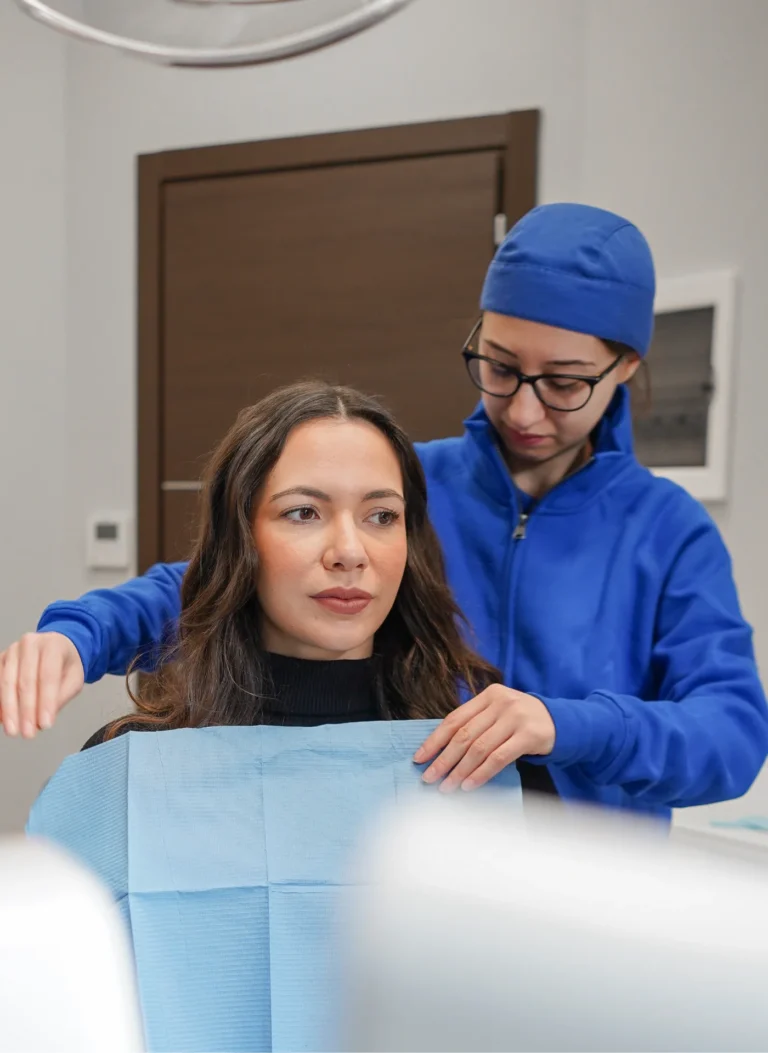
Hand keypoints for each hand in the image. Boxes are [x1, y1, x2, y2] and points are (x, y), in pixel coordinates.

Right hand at [0, 632, 84, 737]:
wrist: (55, 646)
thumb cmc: (65, 664)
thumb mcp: (74, 679)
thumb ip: (61, 697)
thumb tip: (42, 721)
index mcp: (53, 645)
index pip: (48, 675)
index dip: (46, 701)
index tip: (45, 724)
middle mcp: (30, 644)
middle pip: (26, 680)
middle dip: (26, 710)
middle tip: (27, 733)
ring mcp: (12, 650)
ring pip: (7, 682)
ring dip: (8, 709)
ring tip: (13, 730)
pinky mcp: (0, 658)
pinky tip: (2, 718)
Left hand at [414, 684, 554, 791]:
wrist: (561, 721)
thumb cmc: (521, 720)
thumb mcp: (498, 712)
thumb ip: (475, 723)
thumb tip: (440, 751)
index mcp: (488, 695)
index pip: (454, 719)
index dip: (435, 740)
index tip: (419, 758)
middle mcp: (501, 703)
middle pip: (464, 735)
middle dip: (444, 759)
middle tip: (429, 778)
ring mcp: (515, 718)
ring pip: (479, 749)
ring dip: (460, 771)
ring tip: (447, 787)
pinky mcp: (529, 735)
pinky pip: (498, 758)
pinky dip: (481, 774)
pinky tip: (469, 785)